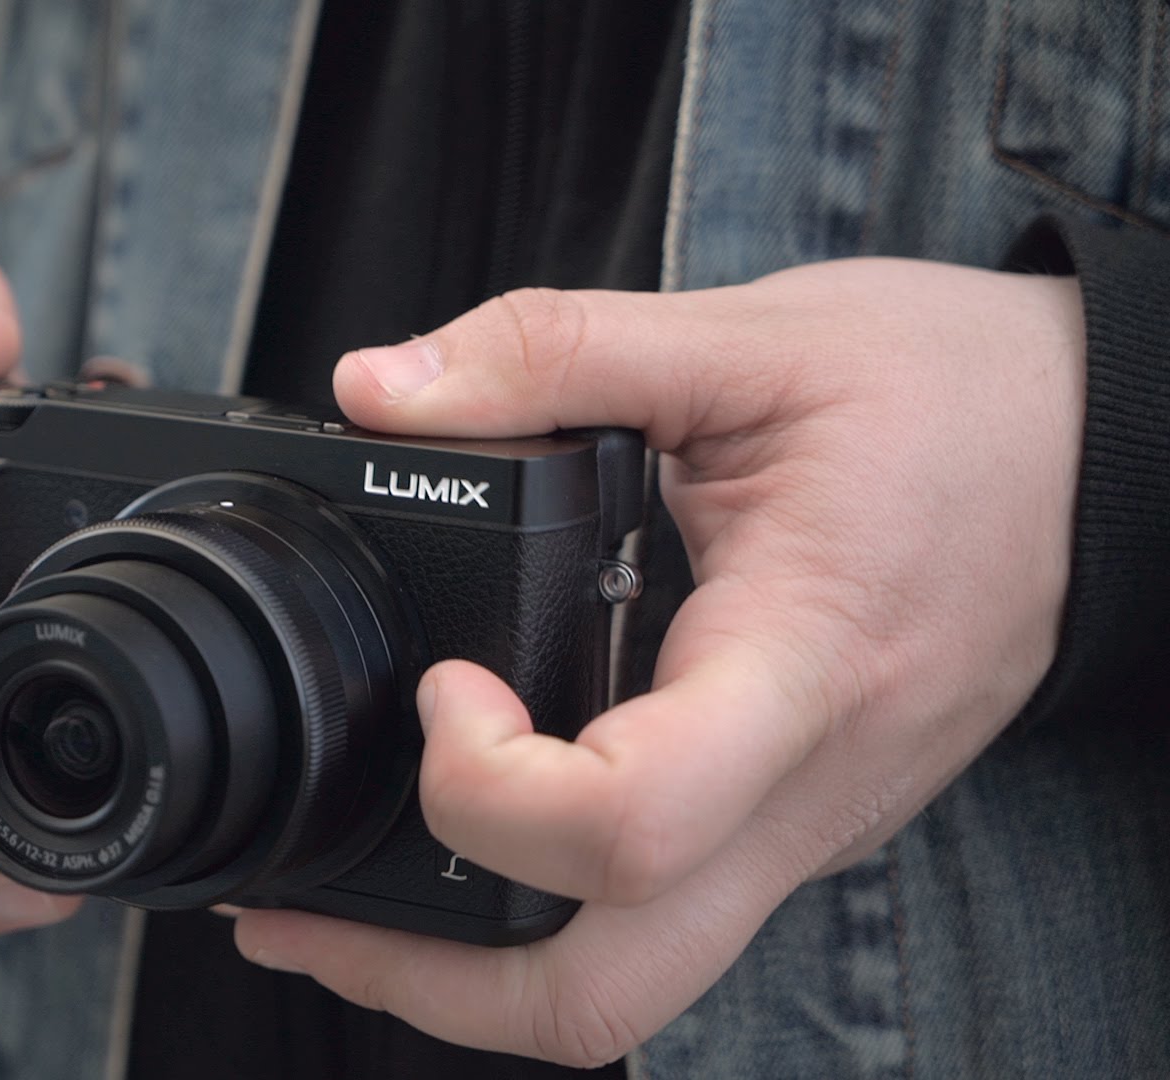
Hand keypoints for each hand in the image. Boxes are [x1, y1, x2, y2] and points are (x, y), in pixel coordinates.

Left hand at [234, 259, 1085, 1063]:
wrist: (1103, 454)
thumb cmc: (960, 396)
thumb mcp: (755, 337)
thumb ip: (555, 350)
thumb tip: (381, 387)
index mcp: (795, 674)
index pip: (632, 827)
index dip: (491, 785)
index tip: (441, 681)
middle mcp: (797, 796)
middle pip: (600, 994)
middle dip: (417, 982)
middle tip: (290, 916)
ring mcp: (794, 830)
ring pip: (620, 981)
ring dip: (462, 966)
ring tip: (339, 893)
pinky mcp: (782, 819)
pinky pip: (651, 913)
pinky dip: (536, 898)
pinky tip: (471, 819)